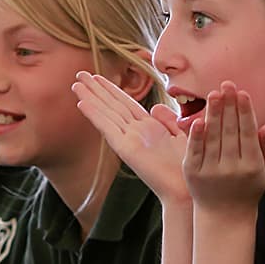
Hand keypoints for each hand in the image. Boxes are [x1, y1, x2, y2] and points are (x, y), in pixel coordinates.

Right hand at [74, 71, 189, 204]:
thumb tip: (155, 107)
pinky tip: (82, 103)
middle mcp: (136, 133)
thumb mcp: (181, 137)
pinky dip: (95, 115)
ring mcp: (129, 141)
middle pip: (112, 105)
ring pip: (107, 113)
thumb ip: (169, 121)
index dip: (111, 89)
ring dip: (91, 97)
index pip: (126, 104)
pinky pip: (108, 128)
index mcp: (149, 129)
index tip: (98, 77)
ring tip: (76, 83)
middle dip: (96, 89)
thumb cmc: (188, 168)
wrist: (187, 190)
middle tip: (80, 73)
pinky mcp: (126, 150)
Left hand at [183, 83, 264, 214]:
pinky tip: (198, 119)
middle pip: (229, 131)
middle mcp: (232, 169)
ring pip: (212, 137)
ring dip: (213, 114)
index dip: (245, 112)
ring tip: (214, 94)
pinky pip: (195, 150)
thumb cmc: (247, 190)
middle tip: (226, 84)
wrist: (224, 218)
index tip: (243, 93)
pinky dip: (195, 135)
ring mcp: (211, 172)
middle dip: (228, 106)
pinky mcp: (193, 174)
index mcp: (251, 167)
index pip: (248, 133)